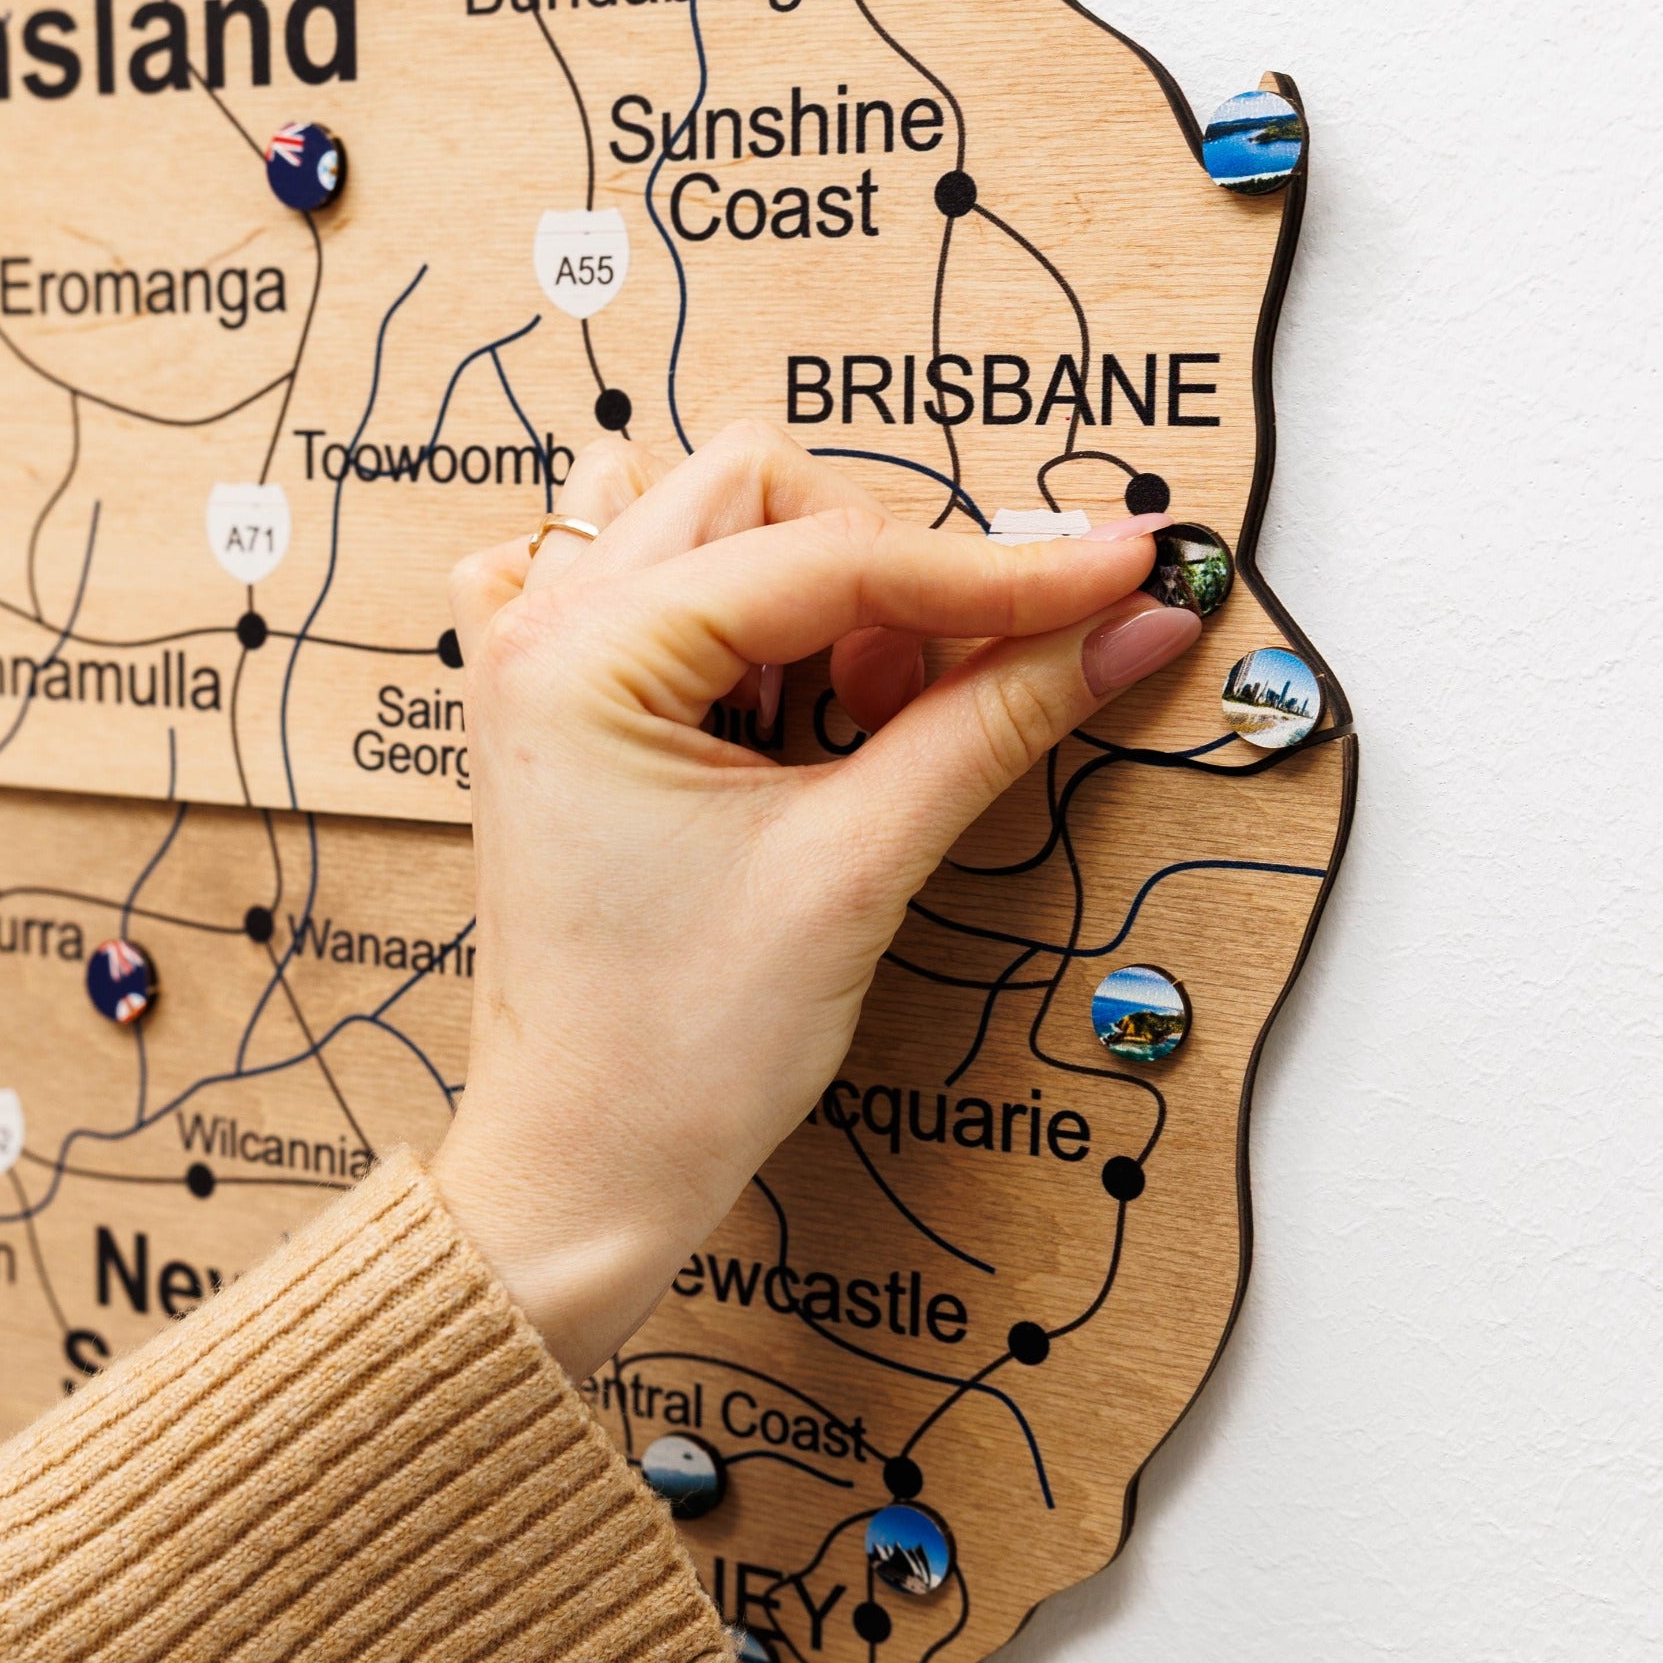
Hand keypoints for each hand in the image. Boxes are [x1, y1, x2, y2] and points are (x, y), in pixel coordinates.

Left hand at [430, 423, 1200, 1380]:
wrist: (585, 1169)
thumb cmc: (677, 1054)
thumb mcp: (856, 868)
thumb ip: (994, 721)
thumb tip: (1123, 626)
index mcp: (580, 655)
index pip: (831, 552)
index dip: (996, 568)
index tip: (1116, 573)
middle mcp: (539, 628)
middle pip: (762, 493)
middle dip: (885, 576)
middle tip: (930, 702)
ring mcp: (539, 662)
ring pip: (717, 529)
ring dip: (816, 597)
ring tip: (846, 726)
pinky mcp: (566, 709)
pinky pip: (661, 596)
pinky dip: (743, 626)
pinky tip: (770, 706)